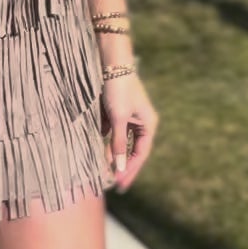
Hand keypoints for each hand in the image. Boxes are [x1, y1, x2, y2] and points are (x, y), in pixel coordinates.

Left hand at [99, 72, 157, 191]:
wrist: (111, 63)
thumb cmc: (118, 89)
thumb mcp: (117, 118)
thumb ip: (118, 143)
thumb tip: (118, 167)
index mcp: (148, 124)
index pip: (140, 154)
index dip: (130, 170)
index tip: (120, 184)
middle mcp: (141, 123)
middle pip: (133, 150)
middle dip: (123, 166)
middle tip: (113, 183)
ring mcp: (130, 118)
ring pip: (123, 142)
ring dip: (114, 155)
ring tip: (104, 171)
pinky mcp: (118, 113)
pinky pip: (114, 133)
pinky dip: (107, 142)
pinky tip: (99, 153)